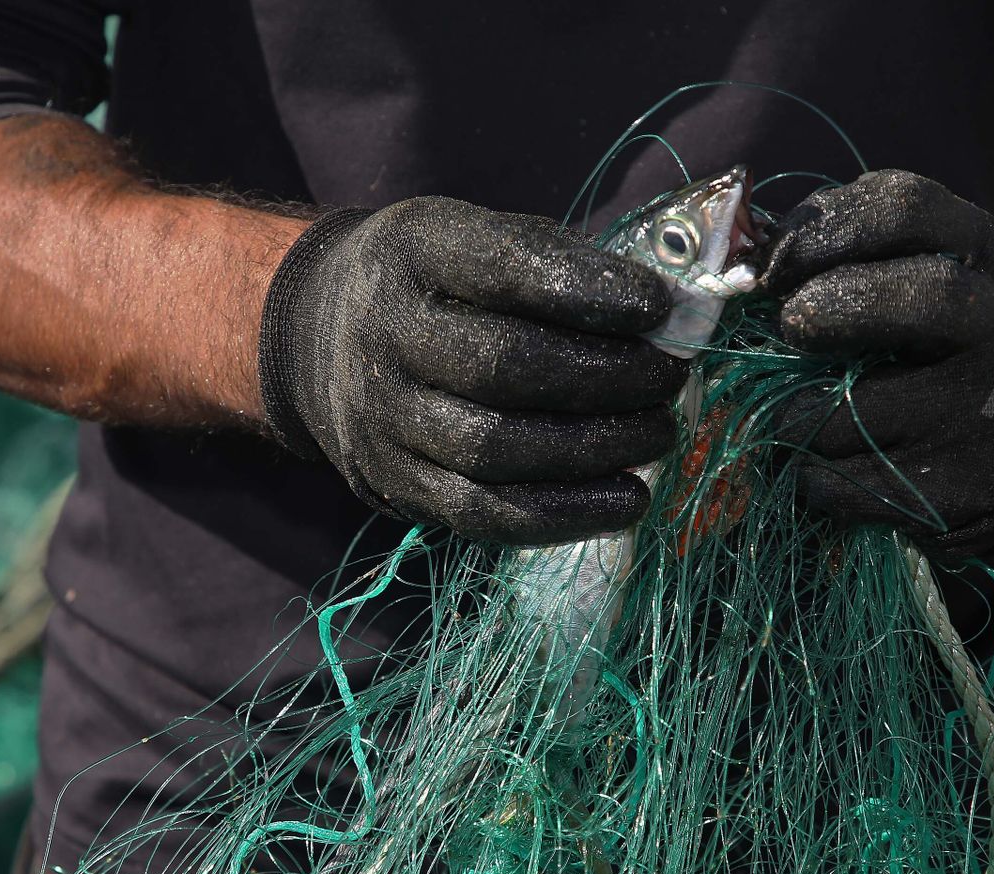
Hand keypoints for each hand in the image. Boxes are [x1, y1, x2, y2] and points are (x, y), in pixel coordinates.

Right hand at [257, 198, 687, 544]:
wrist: (321, 337)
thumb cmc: (440, 285)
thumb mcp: (481, 239)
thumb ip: (564, 268)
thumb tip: (671, 315)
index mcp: (414, 250)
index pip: (501, 267)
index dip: (586, 289)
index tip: (657, 307)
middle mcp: (384, 332)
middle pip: (503, 367)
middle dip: (605, 378)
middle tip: (669, 378)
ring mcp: (381, 415)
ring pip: (495, 450)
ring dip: (594, 450)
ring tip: (657, 434)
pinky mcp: (393, 482)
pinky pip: (484, 513)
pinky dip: (565, 514)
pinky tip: (625, 500)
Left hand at [758, 170, 993, 560]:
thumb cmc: (918, 341)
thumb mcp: (902, 272)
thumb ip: (830, 255)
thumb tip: (737, 267)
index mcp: (974, 249)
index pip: (905, 208)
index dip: (820, 233)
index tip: (770, 272)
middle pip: (930, 296)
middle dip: (834, 309)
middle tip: (788, 328)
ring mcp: (984, 408)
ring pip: (865, 409)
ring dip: (796, 412)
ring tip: (780, 411)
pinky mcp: (964, 486)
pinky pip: (852, 483)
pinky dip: (809, 475)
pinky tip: (807, 464)